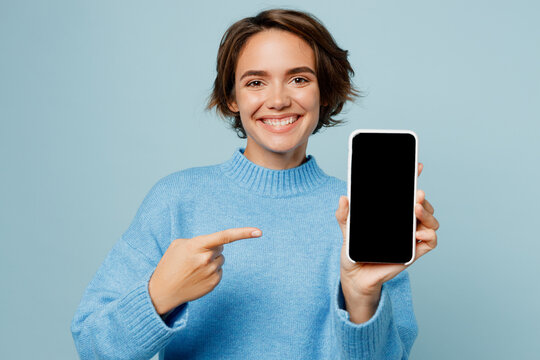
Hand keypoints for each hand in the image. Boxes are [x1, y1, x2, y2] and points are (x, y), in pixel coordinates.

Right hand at [148, 227, 261, 314]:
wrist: (163, 291)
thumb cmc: (170, 264)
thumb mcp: (178, 245)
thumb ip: (199, 240)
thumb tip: (215, 245)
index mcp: (197, 246)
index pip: (224, 236)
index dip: (243, 233)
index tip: (259, 232)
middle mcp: (206, 259)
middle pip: (221, 248)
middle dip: (212, 250)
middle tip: (195, 258)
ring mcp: (211, 272)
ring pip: (220, 260)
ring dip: (211, 261)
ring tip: (194, 269)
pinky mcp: (214, 283)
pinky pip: (220, 271)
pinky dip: (211, 272)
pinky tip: (197, 277)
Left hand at [335, 162, 438, 322]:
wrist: (355, 275)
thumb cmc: (354, 249)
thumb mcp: (346, 228)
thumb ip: (344, 214)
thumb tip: (343, 198)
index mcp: (392, 212)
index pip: (406, 192)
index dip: (414, 178)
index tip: (418, 165)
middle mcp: (405, 222)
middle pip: (423, 204)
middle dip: (422, 197)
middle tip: (415, 194)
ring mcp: (411, 237)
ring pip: (431, 220)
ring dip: (427, 213)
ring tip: (415, 209)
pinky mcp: (413, 252)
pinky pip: (430, 241)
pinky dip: (429, 235)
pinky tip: (418, 233)